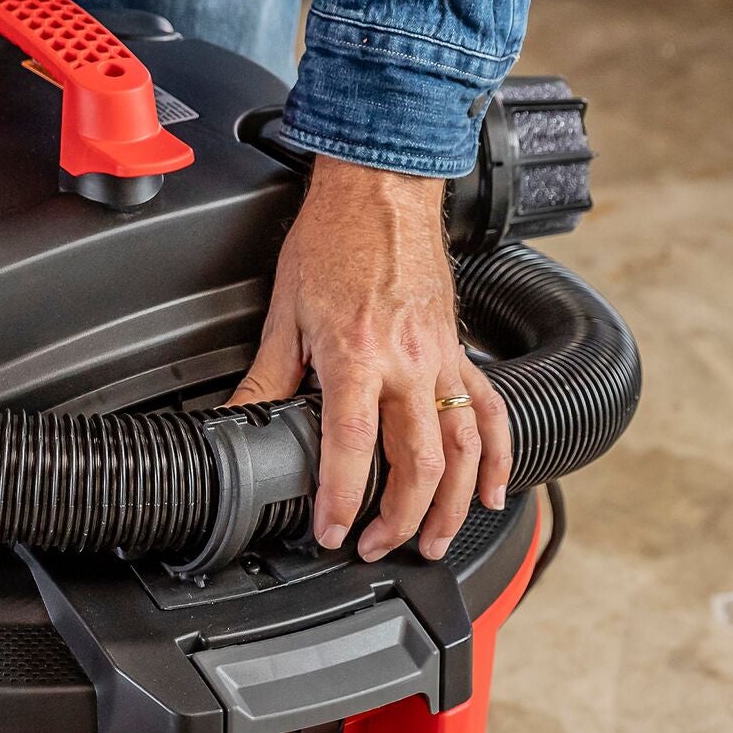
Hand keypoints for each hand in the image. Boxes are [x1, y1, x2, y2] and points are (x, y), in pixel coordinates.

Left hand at [228, 155, 511, 561]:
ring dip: (453, 504)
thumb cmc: (334, 238)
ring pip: (464, 447)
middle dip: (401, 518)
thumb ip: (265, 378)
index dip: (343, 499)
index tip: (333, 533)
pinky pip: (490, 410)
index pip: (352, 446)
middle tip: (376, 546)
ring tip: (435, 541)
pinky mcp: (460, 349)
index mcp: (357, 355)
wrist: (383, 186)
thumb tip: (234, 421)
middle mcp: (409, 361)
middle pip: (419, 461)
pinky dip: (498, 457)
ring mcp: (443, 357)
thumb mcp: (284, 312)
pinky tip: (492, 492)